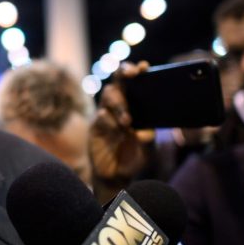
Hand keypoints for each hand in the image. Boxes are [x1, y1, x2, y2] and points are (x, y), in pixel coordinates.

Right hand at [89, 61, 154, 180]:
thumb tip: (145, 131)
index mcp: (134, 106)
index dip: (137, 71)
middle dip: (124, 73)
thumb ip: (148, 140)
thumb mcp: (147, 151)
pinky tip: (117, 131)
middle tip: (132, 75)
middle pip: (118, 81)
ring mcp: (105, 115)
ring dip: (119, 104)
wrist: (116, 177)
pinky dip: (110, 121)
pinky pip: (100, 115)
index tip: (145, 67)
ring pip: (108, 95)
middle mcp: (119, 106)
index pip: (134, 84)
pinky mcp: (94, 126)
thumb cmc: (133, 159)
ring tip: (127, 121)